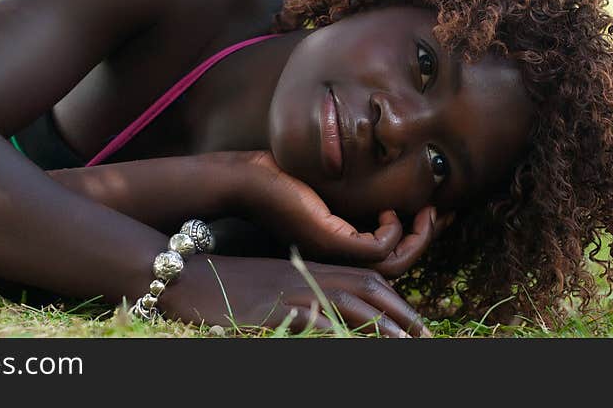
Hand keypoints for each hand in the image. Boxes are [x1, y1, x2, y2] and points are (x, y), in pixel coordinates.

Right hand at [159, 253, 429, 336]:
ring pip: (345, 302)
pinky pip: (309, 320)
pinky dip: (332, 331)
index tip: (418, 326)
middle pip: (365, 287)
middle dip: (400, 313)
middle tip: (426, 338)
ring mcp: (289, 291)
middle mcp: (305, 276)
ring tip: (406, 343)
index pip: (366, 279)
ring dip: (380, 323)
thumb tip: (334, 323)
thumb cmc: (230, 286)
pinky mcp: (270, 308)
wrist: (187, 276)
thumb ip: (306, 297)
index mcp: (310, 269)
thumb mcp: (275, 287)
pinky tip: (348, 342)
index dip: (397, 301)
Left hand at [230, 150, 452, 277]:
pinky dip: (393, 229)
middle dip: (428, 239)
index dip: (419, 238)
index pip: (391, 258)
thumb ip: (361, 198)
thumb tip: (396, 190)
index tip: (433, 210)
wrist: (247, 178)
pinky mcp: (329, 239)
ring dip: (418, 237)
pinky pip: (379, 249)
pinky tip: (386, 206)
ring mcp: (334, 252)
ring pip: (395, 263)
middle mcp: (339, 257)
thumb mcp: (335, 189)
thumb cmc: (284, 177)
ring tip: (425, 209)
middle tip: (440, 211)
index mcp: (341, 248)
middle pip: (399, 266)